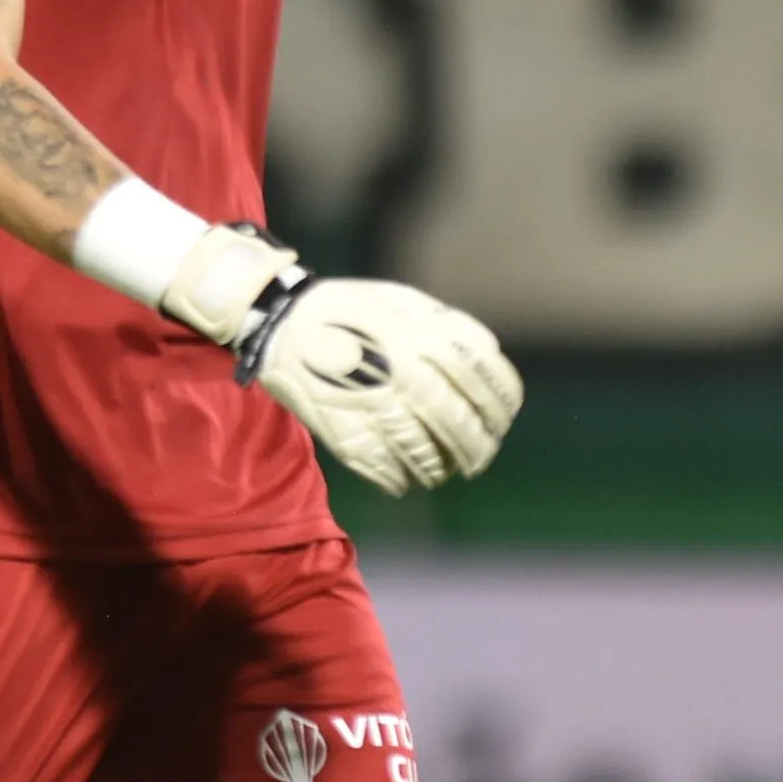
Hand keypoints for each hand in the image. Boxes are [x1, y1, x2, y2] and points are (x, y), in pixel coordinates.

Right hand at [157, 225, 525, 495]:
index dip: (501, 406)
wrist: (279, 319)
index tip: (502, 421)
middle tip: (480, 460)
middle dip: (477, 447)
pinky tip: (404, 481)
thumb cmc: (347, 308)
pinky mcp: (340, 428)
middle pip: (457, 422)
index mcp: (421, 334)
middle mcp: (402, 369)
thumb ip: (446, 326)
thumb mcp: (401, 300)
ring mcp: (370, 402)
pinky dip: (397, 478)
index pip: (481, 379)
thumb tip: (490, 354)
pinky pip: (381, 465)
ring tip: (443, 473)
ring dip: (439, 468)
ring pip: (423, 451)